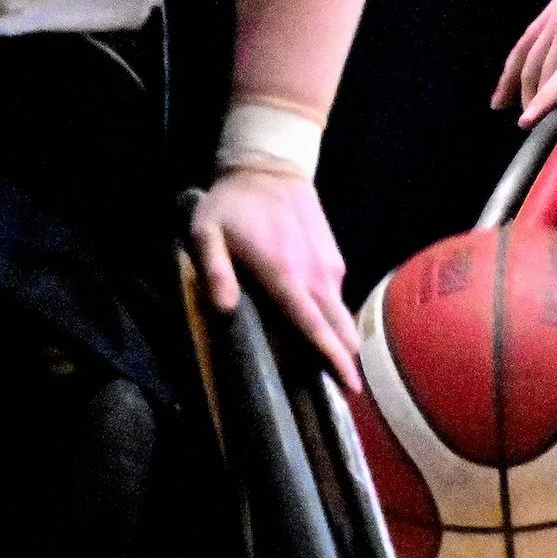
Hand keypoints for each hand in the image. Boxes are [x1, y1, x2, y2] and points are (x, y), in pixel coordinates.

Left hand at [190, 168, 363, 387]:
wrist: (272, 166)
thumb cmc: (234, 204)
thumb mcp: (207, 233)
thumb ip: (214, 271)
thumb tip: (225, 310)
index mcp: (286, 275)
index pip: (315, 325)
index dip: (332, 358)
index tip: (350, 387)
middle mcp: (316, 276)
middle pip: (340, 328)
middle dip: (343, 360)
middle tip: (339, 391)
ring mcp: (330, 266)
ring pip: (341, 314)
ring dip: (337, 339)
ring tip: (326, 364)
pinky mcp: (334, 259)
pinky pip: (337, 297)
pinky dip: (331, 316)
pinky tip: (316, 324)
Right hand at [494, 0, 556, 123]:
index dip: (550, 99)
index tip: (529, 124)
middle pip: (547, 70)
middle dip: (538, 103)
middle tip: (535, 142)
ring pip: (531, 56)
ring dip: (520, 87)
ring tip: (512, 115)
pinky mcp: (556, 0)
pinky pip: (528, 37)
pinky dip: (514, 62)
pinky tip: (505, 83)